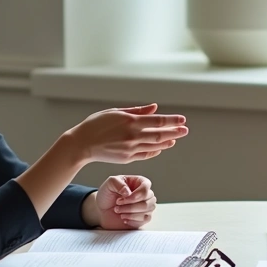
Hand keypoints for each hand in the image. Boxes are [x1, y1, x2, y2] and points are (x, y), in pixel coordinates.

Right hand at [66, 104, 187, 164]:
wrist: (82, 144)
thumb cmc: (96, 124)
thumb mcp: (115, 112)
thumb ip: (137, 111)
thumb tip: (154, 108)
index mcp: (130, 121)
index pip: (158, 121)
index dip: (172, 121)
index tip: (182, 120)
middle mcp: (133, 135)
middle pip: (160, 134)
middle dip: (175, 132)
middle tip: (185, 130)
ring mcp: (131, 148)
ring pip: (155, 146)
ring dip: (167, 142)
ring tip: (175, 139)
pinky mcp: (127, 158)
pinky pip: (146, 154)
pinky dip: (155, 151)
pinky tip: (161, 148)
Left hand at [94, 175, 156, 229]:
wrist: (102, 210)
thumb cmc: (107, 195)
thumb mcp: (109, 183)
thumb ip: (118, 183)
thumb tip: (128, 192)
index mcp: (139, 182)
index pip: (146, 186)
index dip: (136, 194)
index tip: (123, 197)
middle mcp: (145, 193)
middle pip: (148, 200)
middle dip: (130, 205)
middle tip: (117, 204)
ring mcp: (146, 206)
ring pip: (147, 210)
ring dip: (130, 213)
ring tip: (118, 211)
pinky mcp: (143, 217)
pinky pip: (145, 219)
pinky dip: (133, 220)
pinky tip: (124, 218)